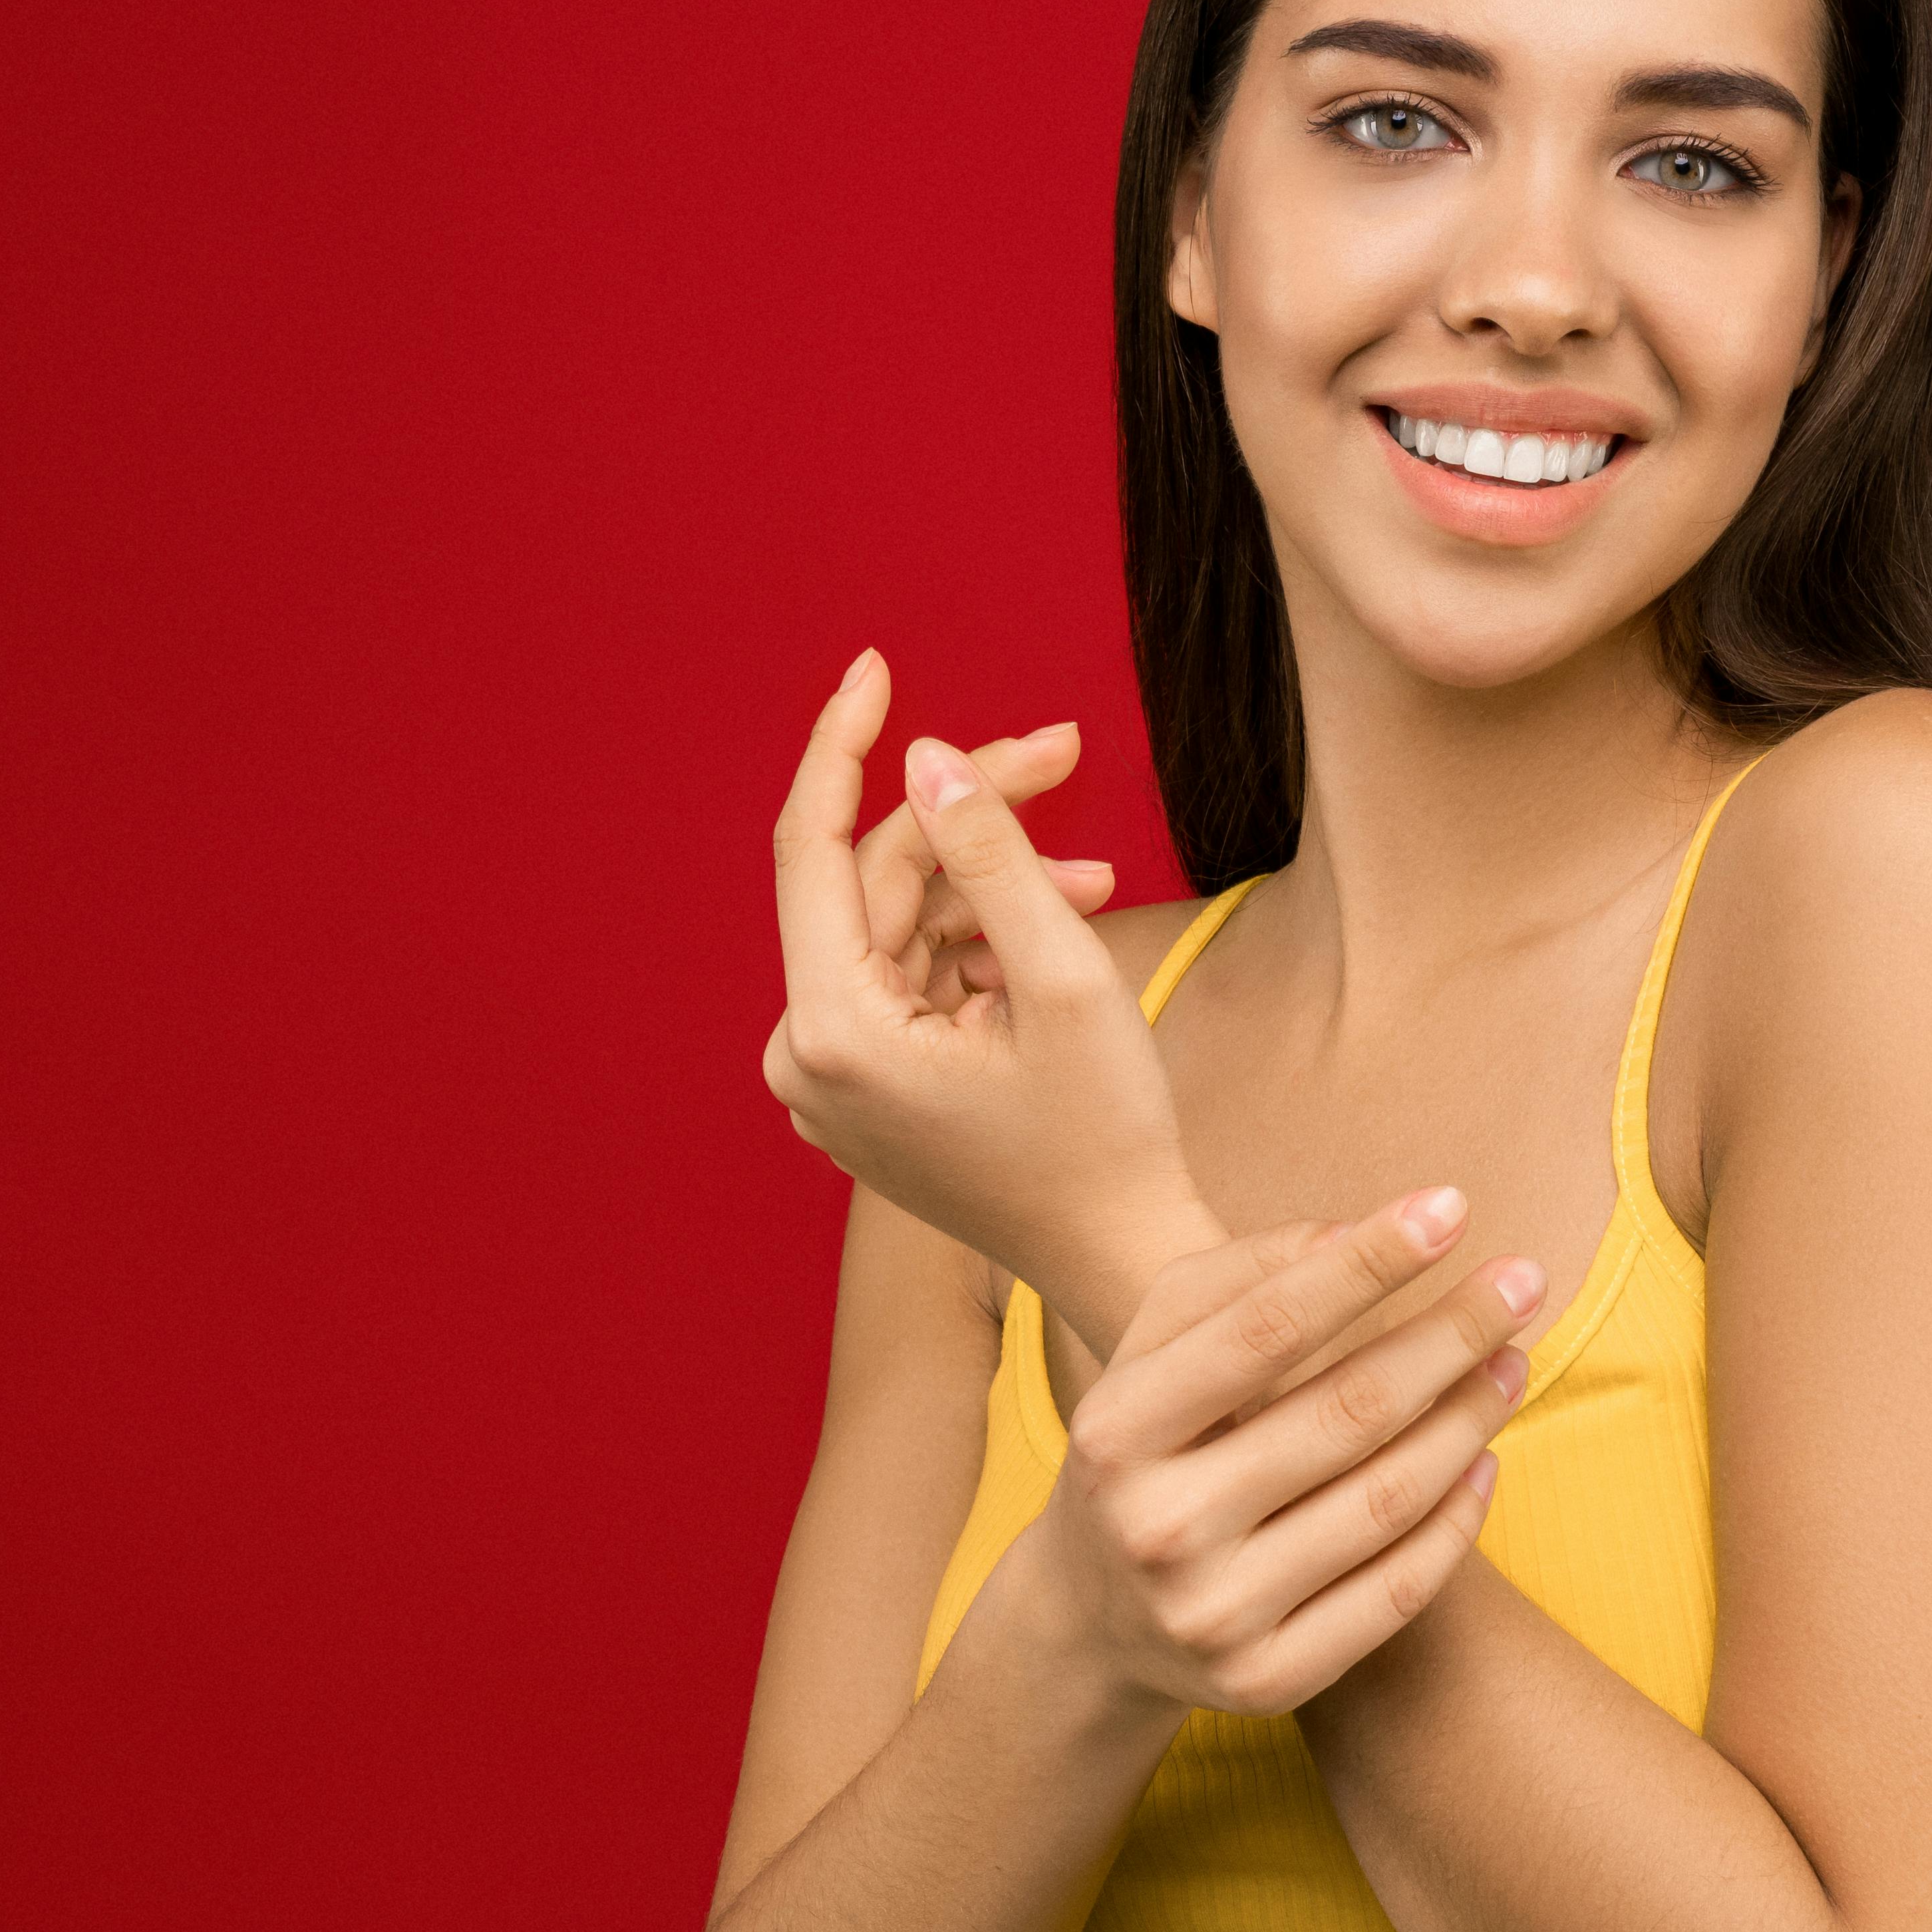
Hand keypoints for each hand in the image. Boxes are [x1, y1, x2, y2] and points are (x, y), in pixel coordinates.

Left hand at [764, 650, 1211, 1312]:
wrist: (1124, 1264)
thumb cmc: (1105, 1136)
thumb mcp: (1061, 974)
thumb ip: (989, 852)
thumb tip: (927, 758)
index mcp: (831, 1034)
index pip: (813, 849)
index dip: (843, 745)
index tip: (874, 667)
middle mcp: (807, 1061)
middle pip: (879, 886)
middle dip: (973, 819)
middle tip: (1067, 750)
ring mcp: (833, 1085)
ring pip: (904, 930)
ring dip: (993, 890)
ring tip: (1094, 884)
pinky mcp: (868, 1095)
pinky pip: (912, 983)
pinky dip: (982, 948)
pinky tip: (1057, 936)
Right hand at [1024, 1190, 1539, 1721]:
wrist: (1087, 1622)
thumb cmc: (1144, 1448)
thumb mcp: (1151, 1352)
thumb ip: (1239, 1277)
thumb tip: (1356, 1234)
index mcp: (1119, 1428)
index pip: (1266, 1328)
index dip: (1368, 1263)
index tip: (1453, 1207)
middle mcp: (1159, 1527)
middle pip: (1347, 1411)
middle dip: (1451, 1335)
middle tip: (1524, 1282)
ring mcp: (1213, 1614)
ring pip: (1387, 1501)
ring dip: (1470, 1420)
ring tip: (1513, 1361)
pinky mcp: (1266, 1682)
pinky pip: (1396, 1591)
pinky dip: (1457, 1520)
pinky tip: (1485, 1460)